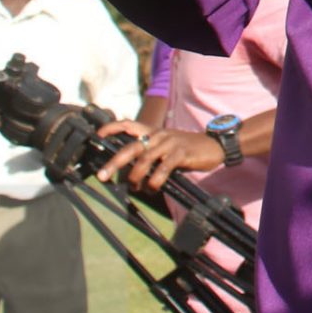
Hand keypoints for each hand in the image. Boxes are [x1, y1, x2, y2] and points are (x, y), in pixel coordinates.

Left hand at [96, 120, 223, 192]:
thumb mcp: (167, 147)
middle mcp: (159, 135)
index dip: (112, 128)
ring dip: (135, 175)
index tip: (97, 136)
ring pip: (145, 159)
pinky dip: (155, 180)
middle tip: (102, 176)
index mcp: (153, 132)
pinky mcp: (181, 153)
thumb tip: (130, 172)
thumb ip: (150, 154)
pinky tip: (152, 187)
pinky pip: (163, 167)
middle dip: (114, 162)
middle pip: (131, 147)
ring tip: (133, 187)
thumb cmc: (187, 149)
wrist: (214, 145)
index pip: (129, 124)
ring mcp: (170, 143)